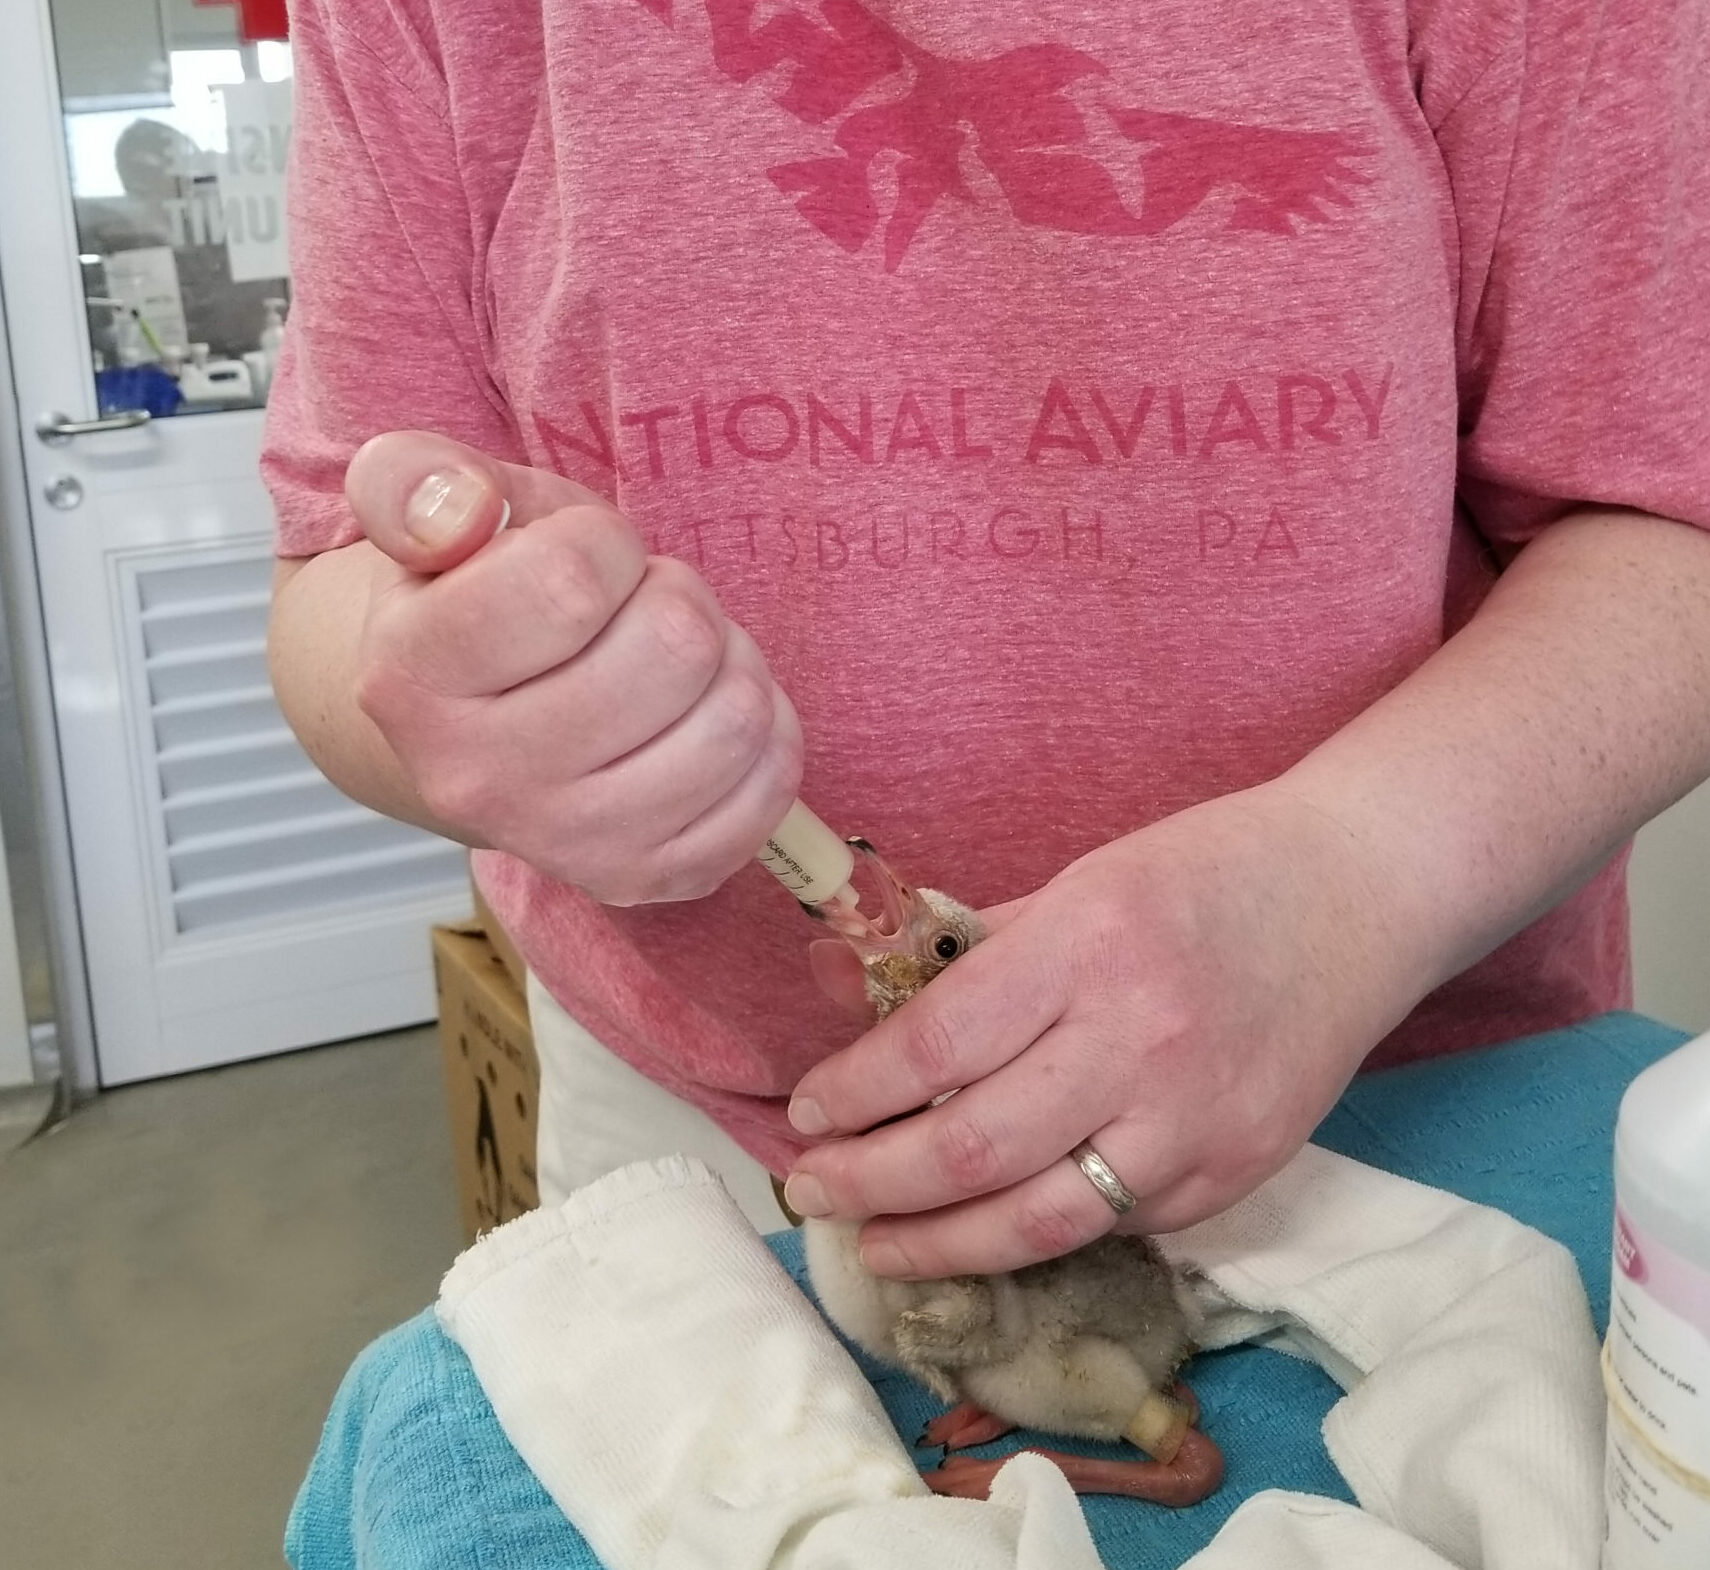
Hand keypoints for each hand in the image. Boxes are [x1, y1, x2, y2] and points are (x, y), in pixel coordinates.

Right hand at [343, 431, 801, 903]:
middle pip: (676, 647)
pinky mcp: (648, 879)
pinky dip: (767, 733)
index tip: (582, 558)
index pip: (570, 581)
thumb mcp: (430, 517)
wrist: (473, 732)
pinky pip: (769, 788)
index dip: (604, 543)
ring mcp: (567, 846)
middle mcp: (477, 781)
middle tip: (642, 608)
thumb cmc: (476, 600)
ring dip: (731, 660)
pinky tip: (708, 714)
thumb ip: (417, 482)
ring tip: (677, 659)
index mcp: (410, 679)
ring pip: (737, 718)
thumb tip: (456, 508)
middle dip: (679, 599)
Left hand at [782, 783, 1436, 1275]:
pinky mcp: (1235, 1172)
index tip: (805, 1115)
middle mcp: (1138, 1039)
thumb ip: (968, 951)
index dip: (856, 1092)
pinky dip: (1037, 1234)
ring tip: (875, 1246)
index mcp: (1085, 944)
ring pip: (1037, 1221)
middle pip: (970, 1148)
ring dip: (937, 1245)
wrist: (1358, 895)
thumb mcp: (1076, 882)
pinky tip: (987, 1229)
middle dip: (869, 1184)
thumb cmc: (1202, 874)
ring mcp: (1194, 1119)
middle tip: (812, 1193)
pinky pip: (1113, 1226)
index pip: (936, 1044)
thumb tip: (844, 987)